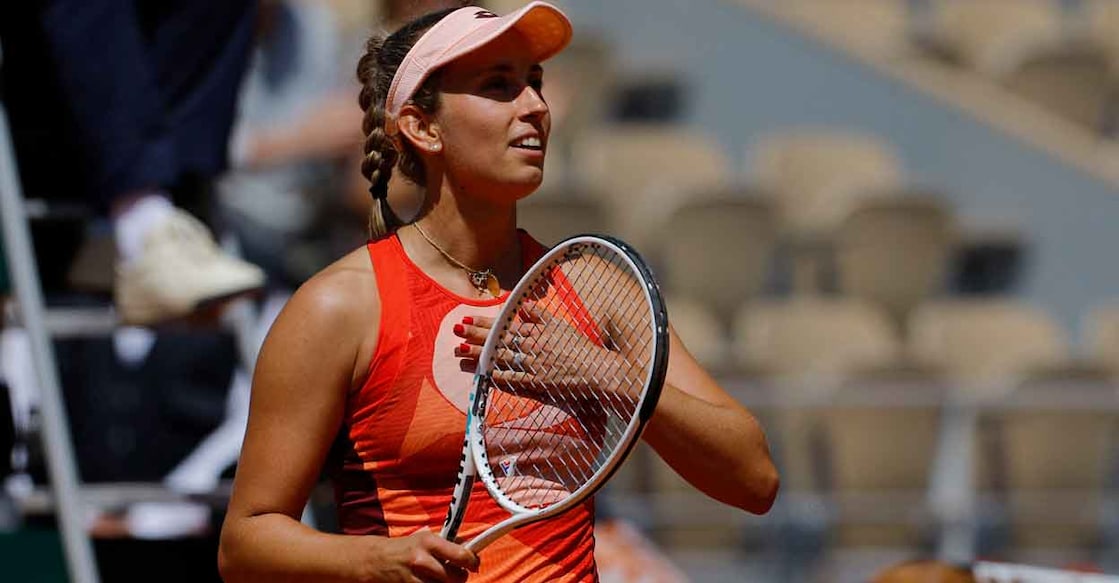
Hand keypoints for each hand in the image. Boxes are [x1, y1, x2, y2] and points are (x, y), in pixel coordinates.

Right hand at [355, 529, 478, 582]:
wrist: (376, 560)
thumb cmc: (406, 548)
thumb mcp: (425, 539)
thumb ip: (447, 546)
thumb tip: (471, 553)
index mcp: (429, 542)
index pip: (461, 555)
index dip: (472, 562)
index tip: (473, 564)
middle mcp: (422, 560)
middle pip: (456, 578)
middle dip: (459, 578)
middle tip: (456, 575)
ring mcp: (413, 578)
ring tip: (440, 579)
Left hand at [452, 305, 638, 402]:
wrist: (596, 370)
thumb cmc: (580, 348)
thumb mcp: (561, 325)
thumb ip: (540, 315)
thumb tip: (523, 306)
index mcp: (536, 331)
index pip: (504, 325)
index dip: (484, 323)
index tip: (467, 319)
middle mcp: (531, 346)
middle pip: (498, 339)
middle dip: (474, 335)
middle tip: (455, 331)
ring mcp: (533, 365)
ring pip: (499, 358)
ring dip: (478, 356)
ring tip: (459, 352)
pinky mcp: (536, 382)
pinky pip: (512, 379)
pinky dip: (496, 376)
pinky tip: (481, 374)